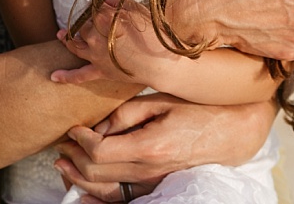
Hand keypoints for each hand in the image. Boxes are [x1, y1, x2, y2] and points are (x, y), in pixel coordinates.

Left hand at [54, 6, 179, 87]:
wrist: (163, 64)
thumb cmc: (154, 35)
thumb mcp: (139, 11)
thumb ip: (120, 2)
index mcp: (103, 18)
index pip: (92, 8)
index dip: (96, 7)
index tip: (101, 6)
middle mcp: (95, 36)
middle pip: (82, 25)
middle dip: (85, 21)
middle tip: (92, 20)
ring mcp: (96, 55)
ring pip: (75, 45)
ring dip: (67, 39)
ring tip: (60, 35)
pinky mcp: (101, 71)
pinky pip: (80, 76)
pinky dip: (66, 77)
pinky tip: (53, 77)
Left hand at [54, 94, 275, 199]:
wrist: (231, 130)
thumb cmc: (195, 108)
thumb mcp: (158, 100)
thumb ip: (125, 114)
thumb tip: (97, 127)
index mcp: (149, 146)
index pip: (99, 151)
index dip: (80, 140)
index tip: (72, 127)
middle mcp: (150, 170)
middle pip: (97, 173)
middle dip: (73, 157)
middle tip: (62, 143)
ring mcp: (155, 182)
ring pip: (107, 191)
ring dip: (80, 179)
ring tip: (63, 164)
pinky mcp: (158, 186)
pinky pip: (124, 200)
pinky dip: (99, 199)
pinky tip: (82, 194)